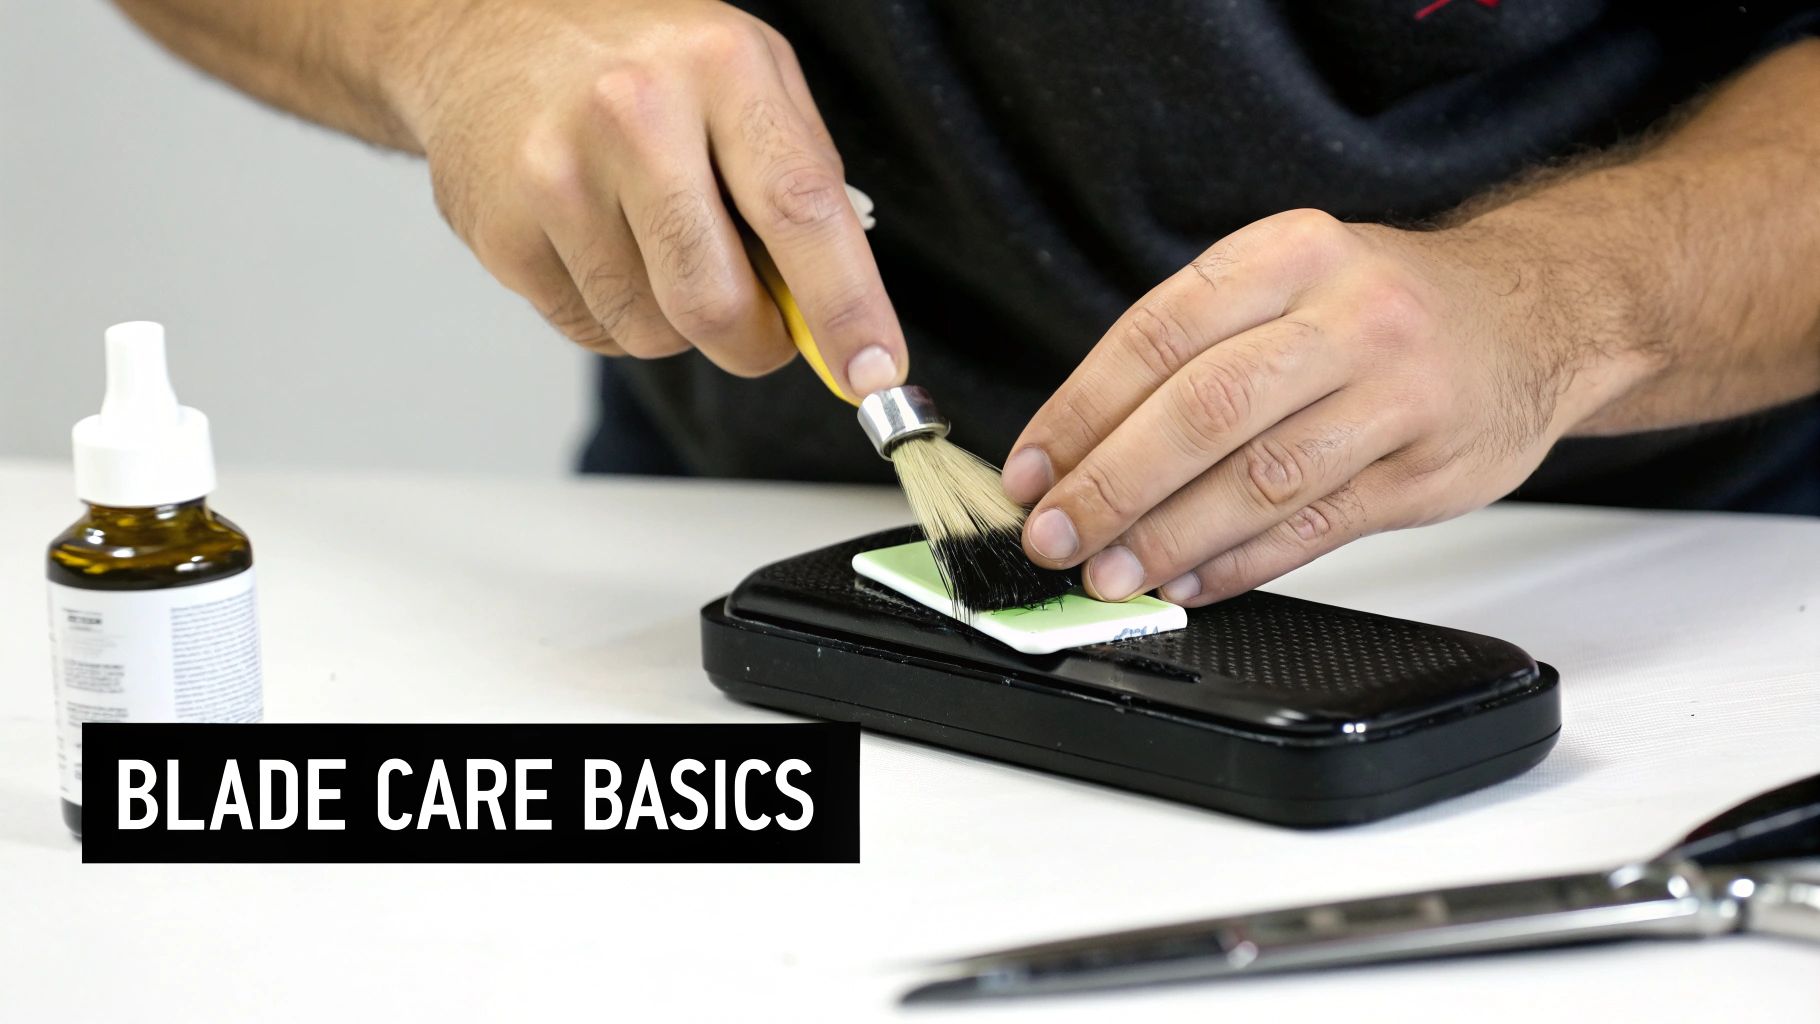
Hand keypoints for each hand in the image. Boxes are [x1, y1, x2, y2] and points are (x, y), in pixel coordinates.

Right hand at [386, 0, 903, 393]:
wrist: (484, 28)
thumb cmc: (638, 58)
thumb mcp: (745, 75)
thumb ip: (802, 183)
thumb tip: (842, 317)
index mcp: (721, 66)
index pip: (800, 210)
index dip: (847, 306)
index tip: (876, 373)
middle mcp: (634, 114)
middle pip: (716, 304)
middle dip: (755, 344)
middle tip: (762, 329)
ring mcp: (557, 175)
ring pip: (654, 333)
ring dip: (678, 321)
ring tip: (657, 244)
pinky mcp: (502, 232)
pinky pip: (593, 332)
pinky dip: (617, 312)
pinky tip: (602, 243)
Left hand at [1001, 208, 1647, 604]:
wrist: (1541, 312)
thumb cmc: (1388, 307)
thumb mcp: (1294, 281)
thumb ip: (1197, 351)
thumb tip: (1077, 452)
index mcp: (1291, 253)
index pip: (1157, 335)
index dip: (1079, 411)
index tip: (1030, 470)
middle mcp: (1349, 315)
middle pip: (1204, 410)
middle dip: (1111, 485)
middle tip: (1054, 535)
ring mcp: (1398, 395)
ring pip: (1260, 479)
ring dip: (1169, 536)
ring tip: (1109, 573)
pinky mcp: (1429, 472)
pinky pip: (1315, 528)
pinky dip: (1239, 564)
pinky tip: (1188, 580)